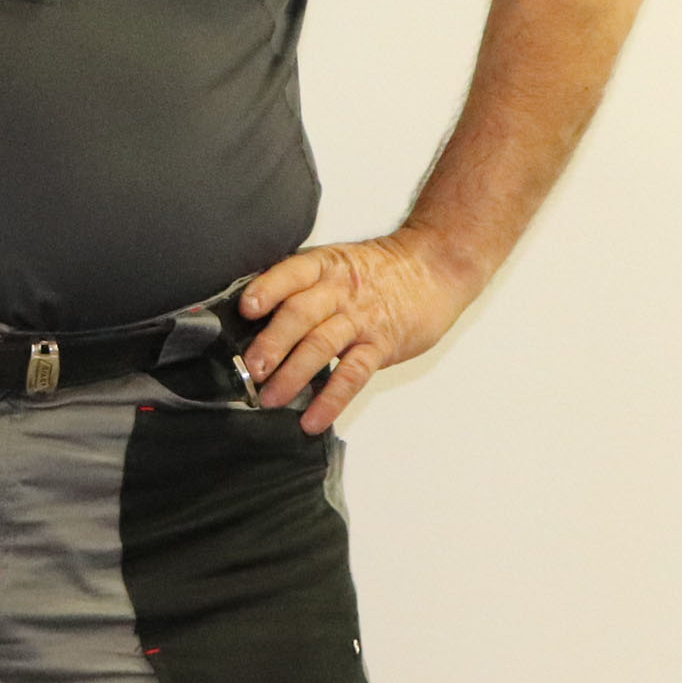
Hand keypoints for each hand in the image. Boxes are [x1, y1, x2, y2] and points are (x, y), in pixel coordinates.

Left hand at [235, 232, 479, 429]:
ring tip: (270, 399)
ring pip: (321, 345)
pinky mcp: (381, 344)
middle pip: (300, 314)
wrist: (435, 267)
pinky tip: (312, 419)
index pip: (291, 274)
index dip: (267, 290)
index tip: (245, 309)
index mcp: (324, 266)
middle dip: (271, 343)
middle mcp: (339, 290)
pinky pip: (352, 374)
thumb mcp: (339, 263)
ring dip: (292, 375)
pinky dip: (331, 399)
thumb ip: (304, 287)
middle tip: (250, 370)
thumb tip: (256, 322)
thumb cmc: (378, 270)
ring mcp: (361, 318)